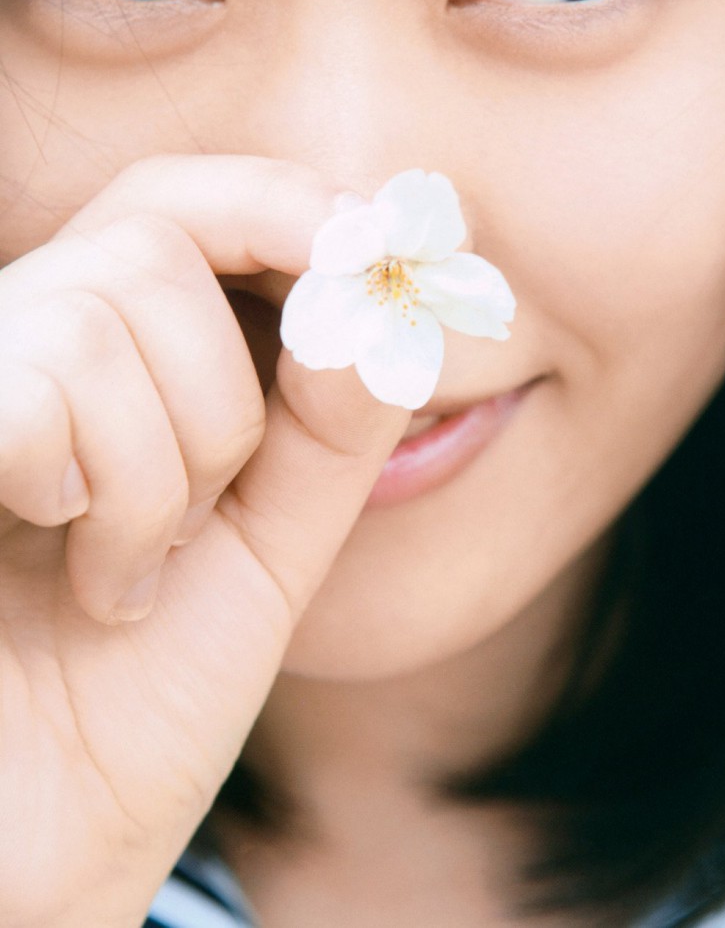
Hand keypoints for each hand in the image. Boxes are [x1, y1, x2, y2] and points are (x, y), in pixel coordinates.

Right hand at [0, 155, 409, 927]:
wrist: (53, 839)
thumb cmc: (148, 689)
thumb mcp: (273, 539)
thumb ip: (331, 422)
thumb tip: (378, 301)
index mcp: (105, 349)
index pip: (176, 196)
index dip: (275, 202)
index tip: (370, 249)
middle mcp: (20, 340)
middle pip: (151, 239)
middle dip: (224, 396)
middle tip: (202, 517)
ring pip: (103, 316)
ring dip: (164, 471)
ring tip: (127, 573)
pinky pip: (38, 385)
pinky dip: (103, 495)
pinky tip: (83, 580)